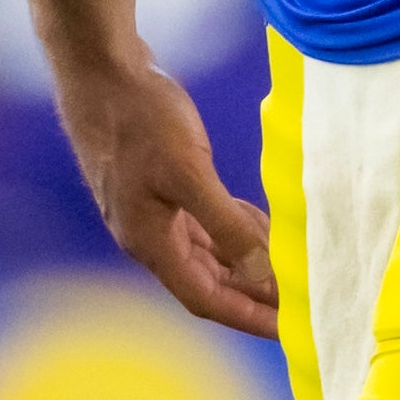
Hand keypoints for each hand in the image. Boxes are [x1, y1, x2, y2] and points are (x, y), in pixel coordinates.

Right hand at [47, 55, 276, 338]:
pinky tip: (258, 223)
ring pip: (206, 251)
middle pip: (208, 281)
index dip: (248, 317)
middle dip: (252, 295)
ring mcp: (152, 207)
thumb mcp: (189, 171)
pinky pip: (202, 220)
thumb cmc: (139, 118)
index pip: (206, 299)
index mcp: (151, 242)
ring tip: (289, 271)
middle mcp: (149, 234)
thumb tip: (261, 274)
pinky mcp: (158, 181)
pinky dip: (232, 227)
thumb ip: (226, 224)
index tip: (289, 332)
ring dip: (245, 262)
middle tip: (300, 306)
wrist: (99, 67)